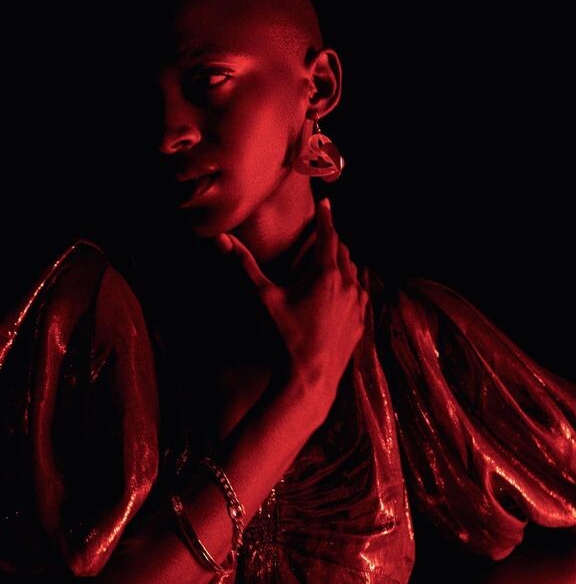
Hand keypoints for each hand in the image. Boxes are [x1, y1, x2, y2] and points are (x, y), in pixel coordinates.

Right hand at [214, 199, 367, 423]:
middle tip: (322, 232)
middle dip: (332, 240)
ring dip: (342, 262)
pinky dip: (350, 285)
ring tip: (330, 260)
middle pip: (343, 251)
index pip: (329, 235)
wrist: (309, 381)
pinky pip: (359, 294)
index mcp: (326, 274)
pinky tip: (340, 292)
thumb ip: (243, 265)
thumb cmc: (284, 337)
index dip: (325, 217)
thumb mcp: (263, 298)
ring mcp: (358, 305)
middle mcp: (349, 285)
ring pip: (354, 272)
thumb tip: (220, 239)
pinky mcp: (361, 323)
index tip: (325, 202)